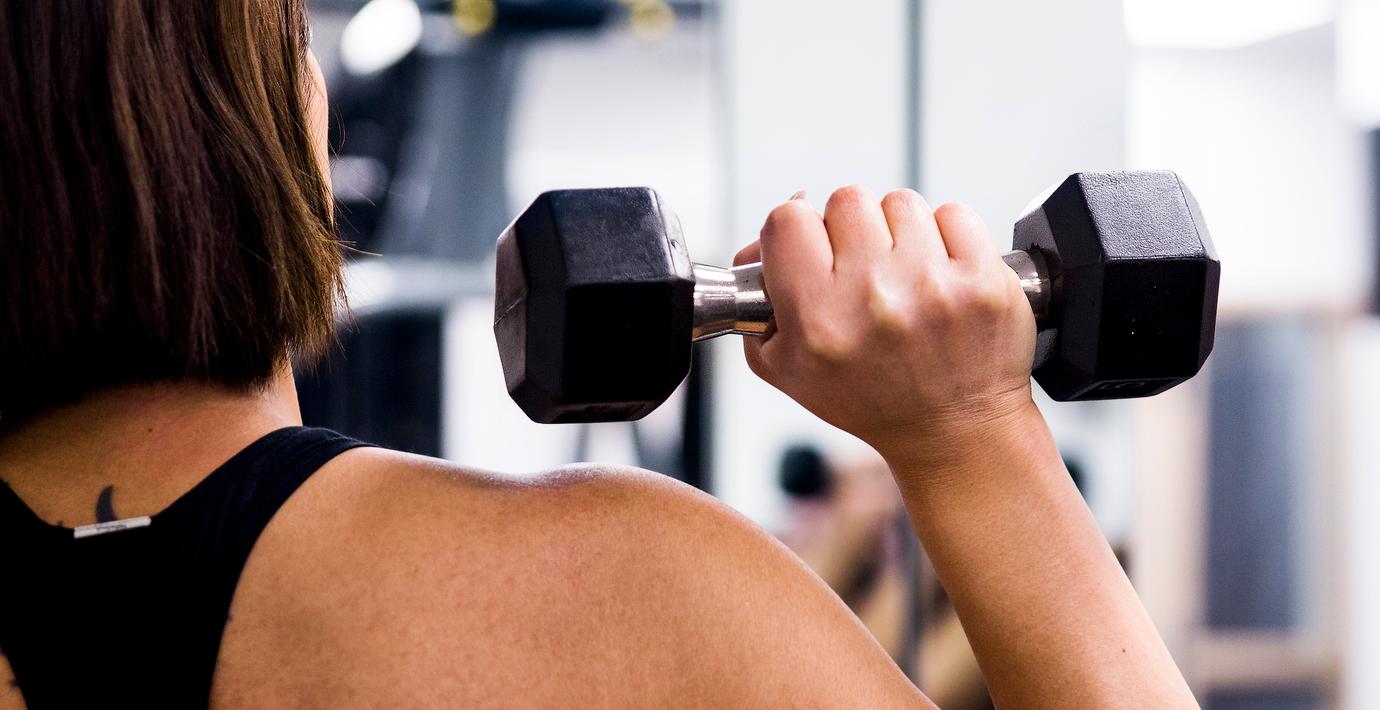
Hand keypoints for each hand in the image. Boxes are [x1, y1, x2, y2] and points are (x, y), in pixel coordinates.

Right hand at [736, 186, 1037, 471]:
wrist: (954, 431)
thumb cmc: (870, 398)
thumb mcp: (785, 368)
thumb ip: (755, 304)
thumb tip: (759, 239)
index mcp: (819, 322)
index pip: (787, 219)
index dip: (795, 230)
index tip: (811, 251)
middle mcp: (874, 300)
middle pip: (846, 200)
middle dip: (850, 230)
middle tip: (862, 270)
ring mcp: (935, 287)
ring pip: (900, 202)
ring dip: (899, 231)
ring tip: (904, 276)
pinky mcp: (984, 279)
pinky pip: (953, 212)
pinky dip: (946, 235)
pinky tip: (940, 274)